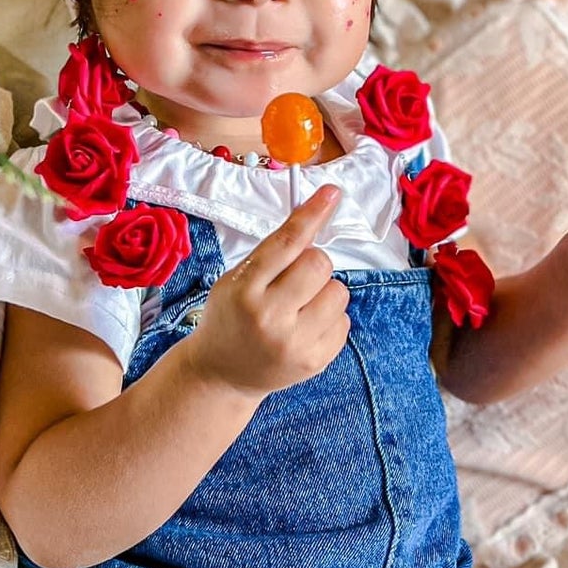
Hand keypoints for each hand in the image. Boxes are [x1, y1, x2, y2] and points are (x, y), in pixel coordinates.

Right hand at [184, 185, 350, 396]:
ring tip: (299, 307)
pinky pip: (345, 320)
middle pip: (320, 264)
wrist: (222, 374)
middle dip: (313, 263)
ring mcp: (295, 343)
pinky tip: (304, 328)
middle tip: (295, 278)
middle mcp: (270, 318)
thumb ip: (271, 254)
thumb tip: (313, 216)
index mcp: (245, 290)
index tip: (331, 193)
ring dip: (324, 292)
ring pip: (339, 291)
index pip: (287, 243)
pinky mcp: (315, 362)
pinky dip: (329, 318)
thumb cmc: (230, 318)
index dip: (312, 214)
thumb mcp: (235, 280)